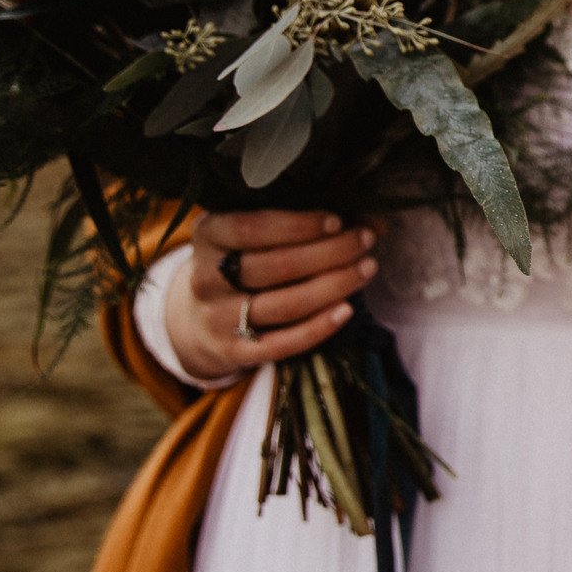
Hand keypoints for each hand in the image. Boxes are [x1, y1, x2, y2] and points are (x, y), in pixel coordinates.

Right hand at [164, 211, 379, 381]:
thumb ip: (306, 221)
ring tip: (367, 268)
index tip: (337, 220)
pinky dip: (317, 328)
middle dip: (328, 252)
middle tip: (365, 240)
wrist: (198, 318)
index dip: (297, 225)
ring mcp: (219, 318)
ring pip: (283, 305)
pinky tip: (346, 310)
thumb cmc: (243, 259)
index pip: (250, 228)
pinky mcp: (234, 351)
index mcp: (208, 235)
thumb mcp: (256, 233)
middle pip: (275, 267)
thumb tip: (373, 219)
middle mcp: (206, 277)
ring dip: (332, 286)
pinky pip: (281, 344)